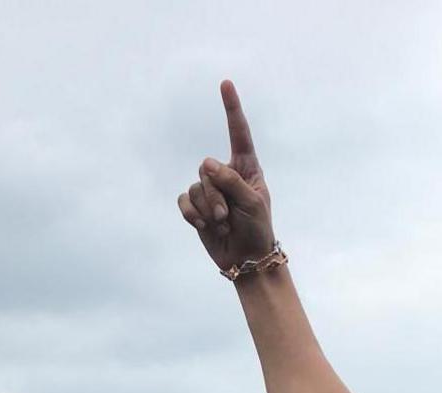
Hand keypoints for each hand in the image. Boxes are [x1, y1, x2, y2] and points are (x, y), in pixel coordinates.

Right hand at [178, 80, 275, 272]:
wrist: (247, 258)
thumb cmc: (258, 229)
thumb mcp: (252, 203)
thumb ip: (231, 180)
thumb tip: (205, 164)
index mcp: (247, 168)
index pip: (238, 133)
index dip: (231, 109)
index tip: (226, 84)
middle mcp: (226, 174)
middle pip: (206, 169)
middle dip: (215, 195)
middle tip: (228, 216)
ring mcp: (209, 190)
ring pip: (195, 186)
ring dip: (206, 209)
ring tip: (222, 224)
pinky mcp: (195, 206)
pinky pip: (183, 201)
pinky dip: (191, 214)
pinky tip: (202, 226)